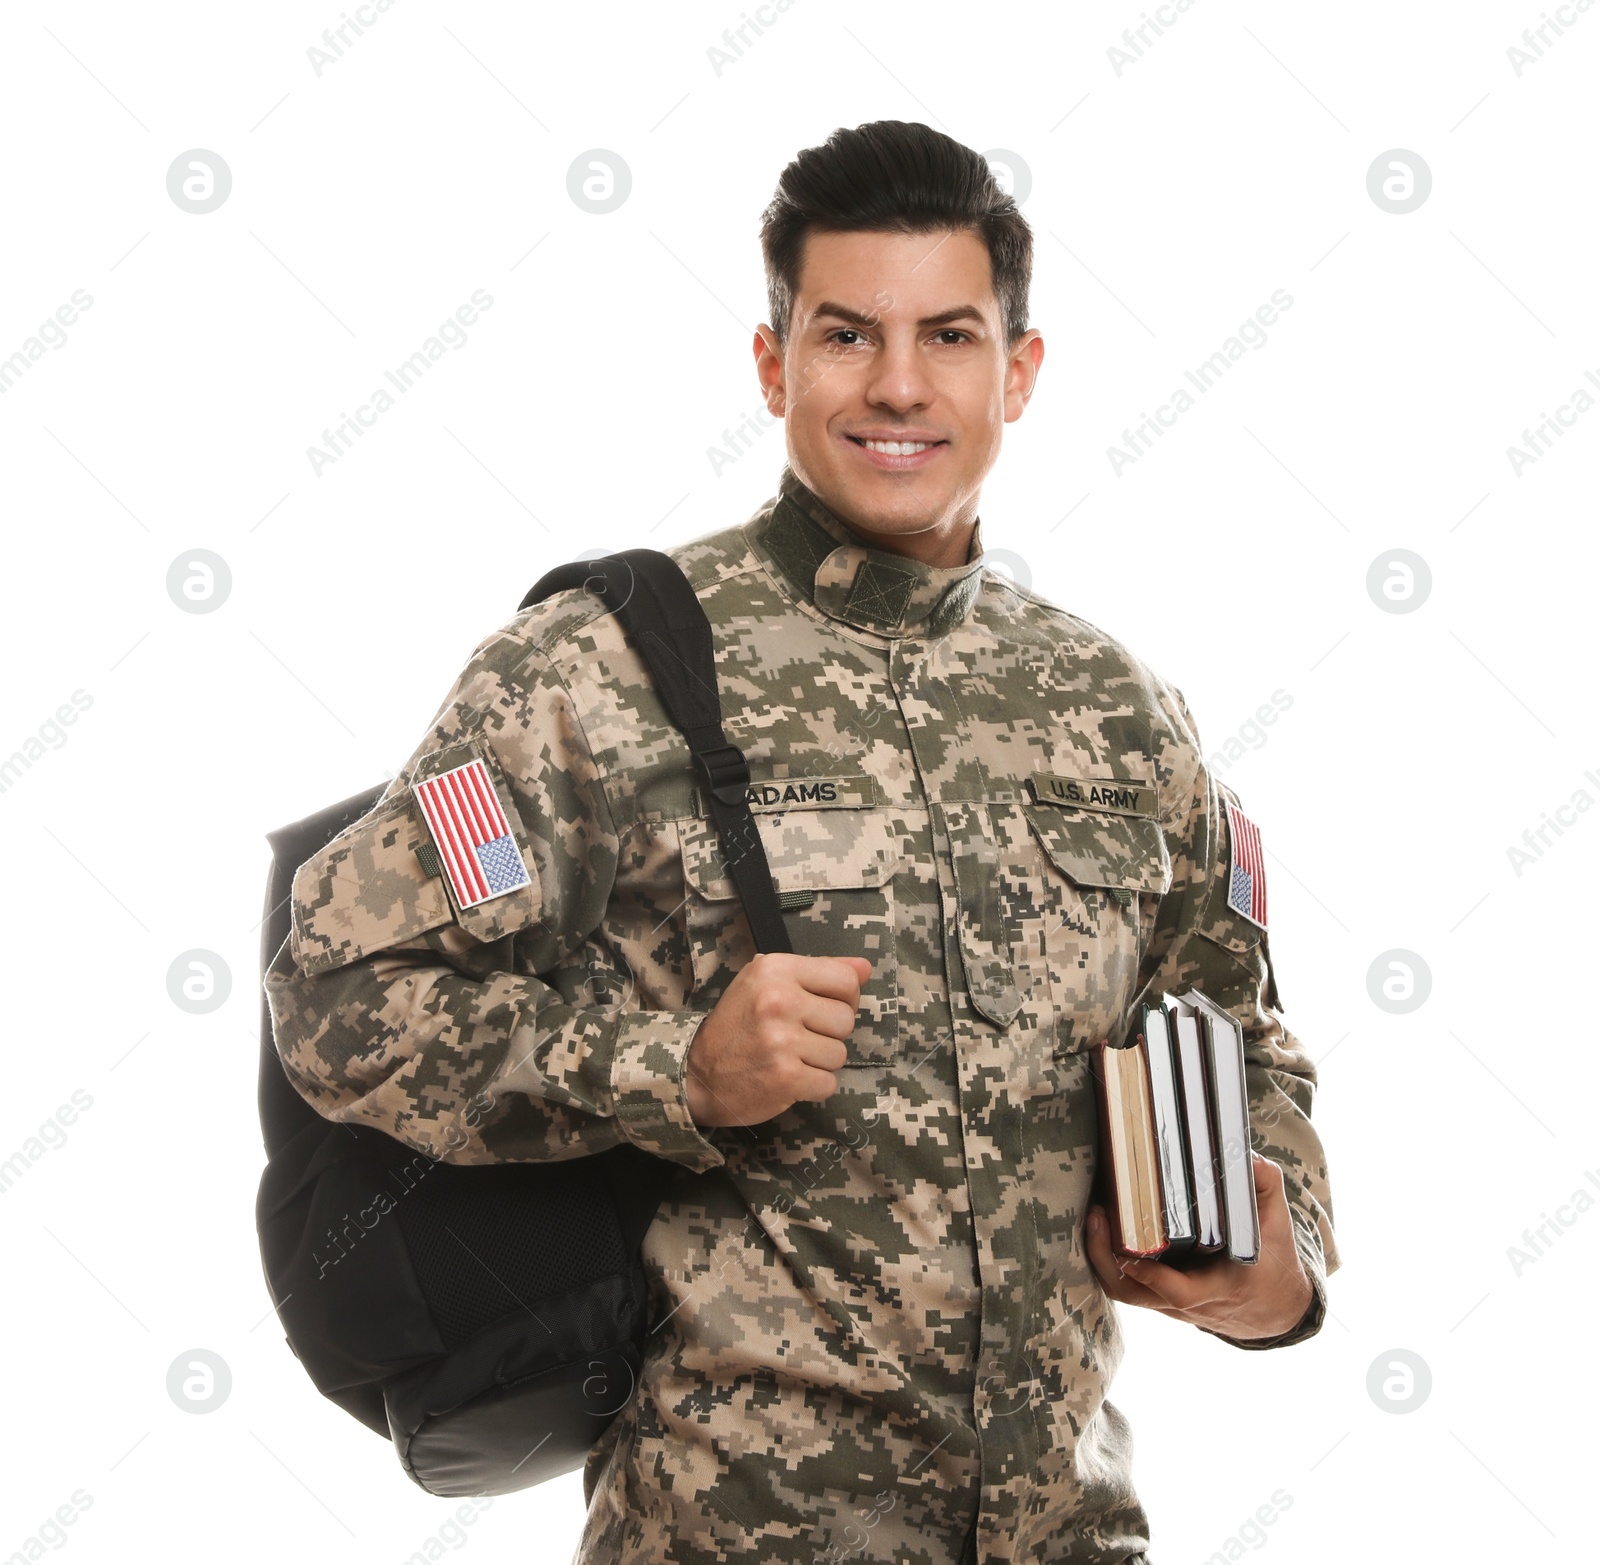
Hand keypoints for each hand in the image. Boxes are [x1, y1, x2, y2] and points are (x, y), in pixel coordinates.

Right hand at [684, 954, 872, 1126]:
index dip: (844, 999)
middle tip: (799, 1038)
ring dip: (819, 1062)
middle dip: (829, 1034)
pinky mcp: (785, 1077)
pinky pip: (828, 1083)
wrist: (697, 1074)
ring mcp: (781, 1040)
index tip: (823, 1009)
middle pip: (846, 1020)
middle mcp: (778, 1000)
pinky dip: (813, 1087)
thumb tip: (865, 968)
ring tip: (789, 1058)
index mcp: (775, 969)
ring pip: (839, 1054)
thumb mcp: (768, 983)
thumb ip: (819, 971)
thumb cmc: (738, 1026)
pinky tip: (788, 1078)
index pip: (846, 980)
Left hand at [1086, 1153, 1313, 1340]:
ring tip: (1092, 1216)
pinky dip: (1109, 1260)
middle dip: (1105, 1259)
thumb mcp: (1277, 1224)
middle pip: (1134, 1294)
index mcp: (1218, 1288)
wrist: (1275, 1309)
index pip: (1178, 1292)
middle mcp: (1188, 1301)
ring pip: (1125, 1291)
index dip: (1151, 1276)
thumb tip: (1248, 1155)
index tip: (1128, 1253)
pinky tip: (1102, 1225)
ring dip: (1100, 1258)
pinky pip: (1128, 1285)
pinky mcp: (1161, 1297)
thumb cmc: (1273, 1263)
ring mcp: (1170, 1303)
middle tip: (1095, 1215)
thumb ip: (1265, 1186)